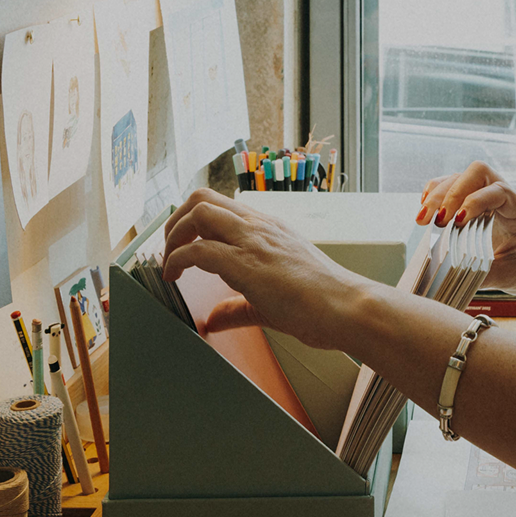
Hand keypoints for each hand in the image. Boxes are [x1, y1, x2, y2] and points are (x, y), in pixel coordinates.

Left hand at [162, 190, 374, 349]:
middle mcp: (259, 226)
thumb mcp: (272, 301)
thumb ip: (239, 307)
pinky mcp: (246, 262)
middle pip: (202, 198)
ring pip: (197, 212)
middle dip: (176, 221)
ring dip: (173, 235)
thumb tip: (215, 318)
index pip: (222, 207)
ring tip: (169, 262)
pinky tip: (173, 277)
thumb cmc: (322, 303)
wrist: (346, 307)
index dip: (194, 221)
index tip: (183, 243)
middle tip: (169, 248)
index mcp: (269, 229)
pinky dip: (176, 260)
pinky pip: (198, 249)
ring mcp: (253, 240)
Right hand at [417, 162, 515, 295]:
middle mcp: (507, 197)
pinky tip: (427, 210)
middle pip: (478, 173)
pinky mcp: (477, 199)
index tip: (457, 222)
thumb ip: (481, 276)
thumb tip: (446, 278)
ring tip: (423, 219)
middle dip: (451, 193)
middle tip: (435, 222)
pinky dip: (437, 193)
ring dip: (439, 194)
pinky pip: (454, 184)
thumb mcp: (509, 277)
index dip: (475, 201)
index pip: (500, 192)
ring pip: (462, 176)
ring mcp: (490, 194)